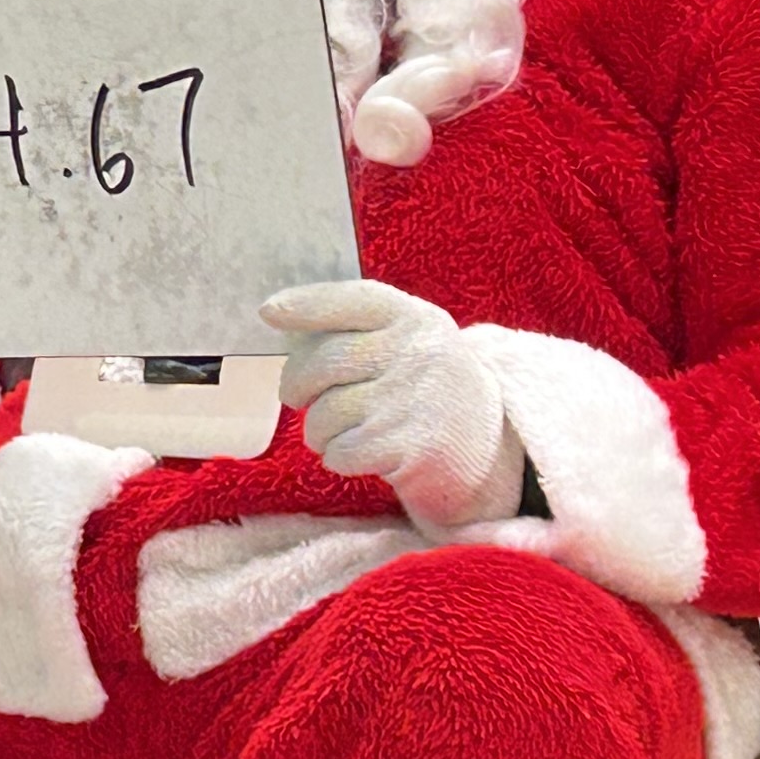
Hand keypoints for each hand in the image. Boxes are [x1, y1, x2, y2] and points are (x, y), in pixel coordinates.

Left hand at [264, 280, 519, 528]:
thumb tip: (277, 314)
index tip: (269, 313)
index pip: (354, 300)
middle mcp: (419, 352)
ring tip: (345, 431)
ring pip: (325, 413)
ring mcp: (416, 398)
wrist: (489, 455)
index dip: (307, 305)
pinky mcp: (413, 445)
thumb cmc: (424, 394)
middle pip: (323, 362)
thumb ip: (357, 329)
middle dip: (296, 385)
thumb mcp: (408, 346)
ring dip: (320, 431)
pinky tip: (362, 454)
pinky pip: (340, 450)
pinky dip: (339, 458)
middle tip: (296, 398)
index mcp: (417, 320)